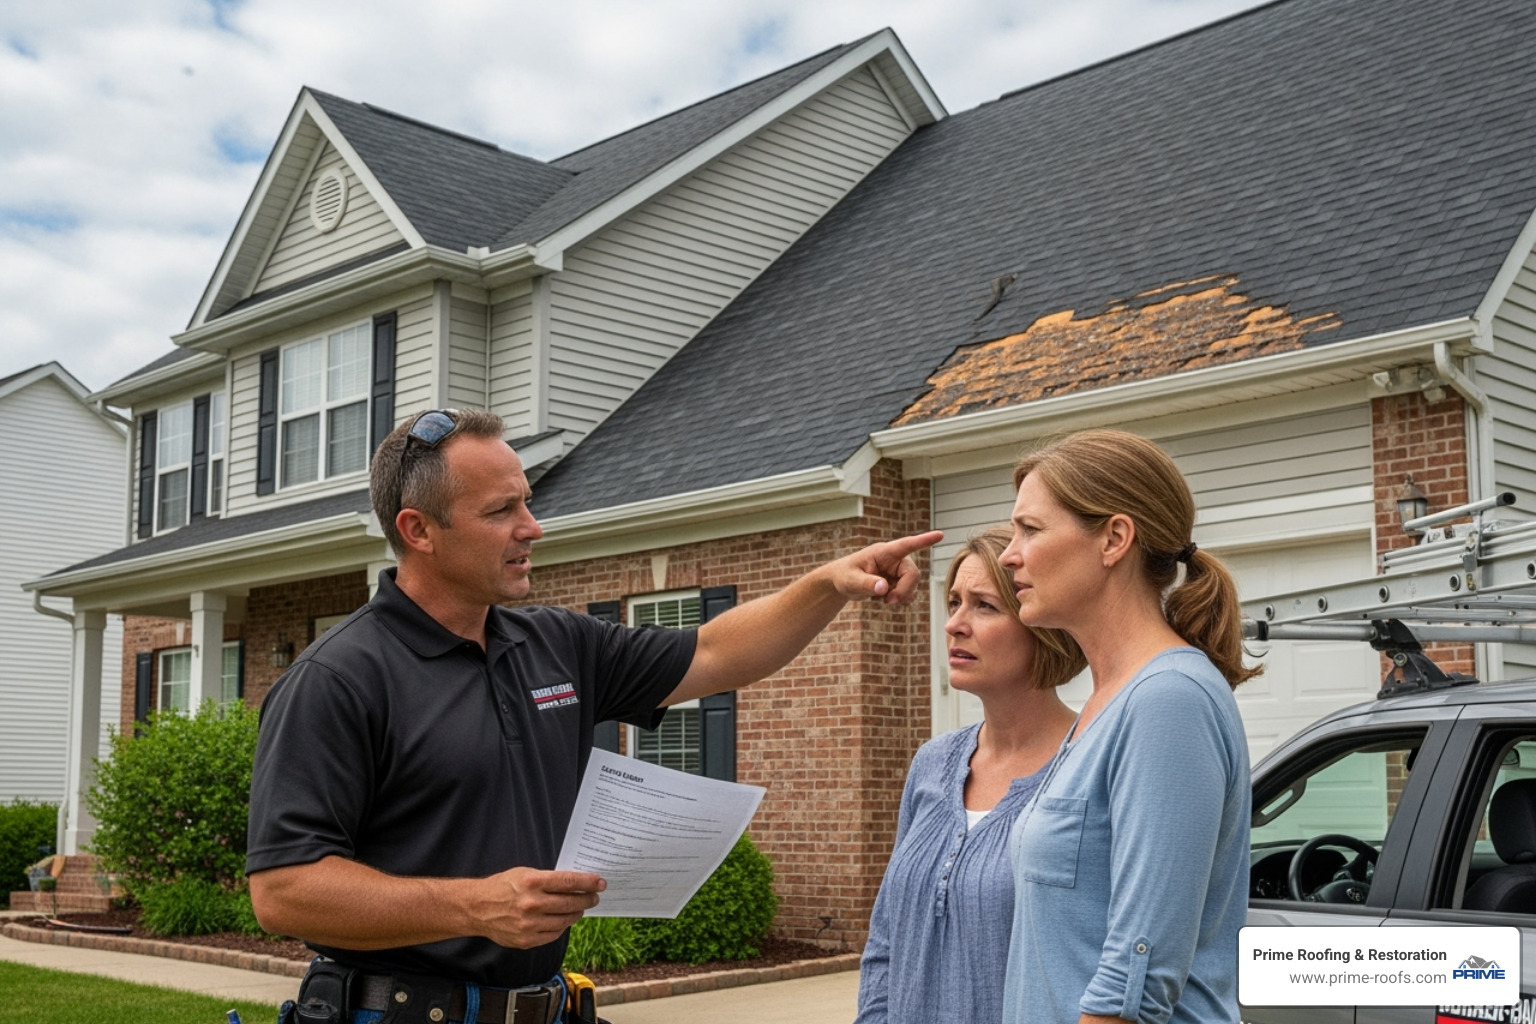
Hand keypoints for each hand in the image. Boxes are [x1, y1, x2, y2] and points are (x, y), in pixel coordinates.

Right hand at [473, 867, 605, 948]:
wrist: (477, 908)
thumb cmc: (502, 887)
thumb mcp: (524, 873)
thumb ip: (548, 879)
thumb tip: (575, 882)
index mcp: (532, 882)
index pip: (569, 882)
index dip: (588, 882)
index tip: (600, 883)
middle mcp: (532, 903)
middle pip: (570, 902)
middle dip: (587, 899)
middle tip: (594, 897)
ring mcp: (529, 924)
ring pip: (564, 921)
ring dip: (576, 913)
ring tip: (580, 908)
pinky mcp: (526, 940)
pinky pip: (553, 935)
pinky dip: (562, 927)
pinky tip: (564, 920)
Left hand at [829, 531, 942, 604]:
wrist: (842, 583)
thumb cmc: (844, 576)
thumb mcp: (851, 581)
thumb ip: (867, 584)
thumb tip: (884, 588)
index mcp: (884, 552)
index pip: (906, 545)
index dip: (924, 540)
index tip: (940, 534)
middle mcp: (894, 560)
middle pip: (913, 574)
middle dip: (904, 590)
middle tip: (889, 601)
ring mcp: (897, 572)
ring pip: (912, 586)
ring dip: (901, 596)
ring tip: (881, 599)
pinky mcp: (897, 582)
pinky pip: (907, 593)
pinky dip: (898, 599)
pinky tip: (882, 598)